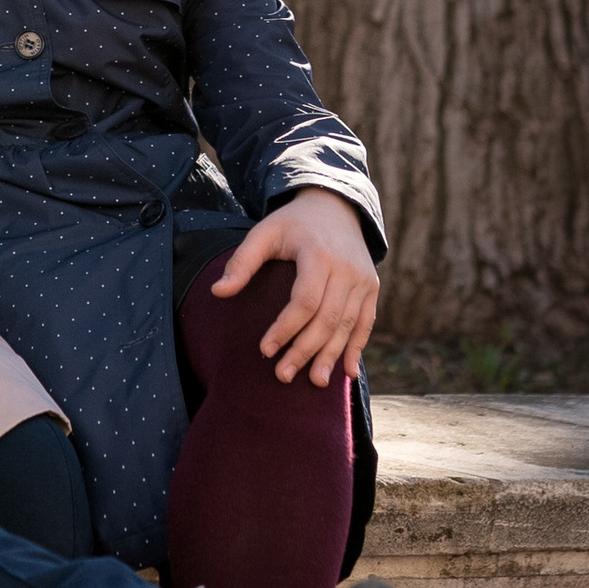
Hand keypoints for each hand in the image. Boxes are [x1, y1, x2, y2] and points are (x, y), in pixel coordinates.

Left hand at [213, 190, 380, 388]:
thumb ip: (242, 262)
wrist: (335, 205)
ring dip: (331, 356)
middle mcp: (346, 268)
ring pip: (347, 325)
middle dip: (305, 350)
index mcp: (319, 254)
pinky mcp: (371, 287)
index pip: (305, 301)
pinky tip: (347, 373)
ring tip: (314, 382)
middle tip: (282, 376)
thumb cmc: (293, 223)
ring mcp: (363, 279)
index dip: (285, 328)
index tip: (264, 350)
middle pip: (327, 319)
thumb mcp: (264, 232)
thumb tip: (217, 293)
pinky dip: (357, 348)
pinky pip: (366, 322)